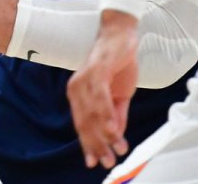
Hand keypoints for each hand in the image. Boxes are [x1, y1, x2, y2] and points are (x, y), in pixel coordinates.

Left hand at [68, 11, 139, 169]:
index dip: (89, 144)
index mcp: (79, 95)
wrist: (121, 36)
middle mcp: (76, 89)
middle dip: (96, 145)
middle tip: (107, 162)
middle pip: (84, 123)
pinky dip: (106, 116)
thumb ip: (117, 114)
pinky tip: (113, 131)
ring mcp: (84, 80)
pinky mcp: (95, 71)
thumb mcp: (119, 95)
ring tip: (114, 150)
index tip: (96, 162)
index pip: (82, 124)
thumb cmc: (118, 64)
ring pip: (92, 114)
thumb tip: (116, 136)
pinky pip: (99, 98)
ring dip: (104, 135)